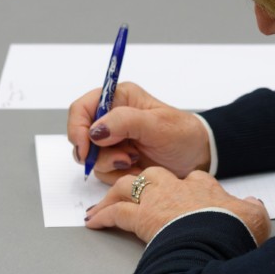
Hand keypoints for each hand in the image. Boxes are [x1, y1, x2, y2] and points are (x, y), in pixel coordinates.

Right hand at [67, 82, 211, 184]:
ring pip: (91, 157)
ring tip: (135, 162)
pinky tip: (136, 170)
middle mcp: (111, 118)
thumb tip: (95, 130)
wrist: (197, 158)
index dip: (77, 128)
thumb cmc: (183, 135)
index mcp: (118, 99)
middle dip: (98, 152)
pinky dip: (117, 175)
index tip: (85, 148)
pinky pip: (102, 171)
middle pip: (81, 136)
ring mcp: (112, 140)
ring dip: (111, 164)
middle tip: (124, 158)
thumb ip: (125, 122)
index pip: (81, 108)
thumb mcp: (157, 125)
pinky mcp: (116, 160)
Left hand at [85, 167, 270, 244]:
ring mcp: (156, 200)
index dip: (186, 189)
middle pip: (154, 175)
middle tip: (135, 194)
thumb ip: (252, 209)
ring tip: (105, 205)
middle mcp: (177, 187)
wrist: (215, 240)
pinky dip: (103, 216)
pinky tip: (96, 221)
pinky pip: (116, 212)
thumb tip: (253, 205)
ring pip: (129, 186)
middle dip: (143, 183)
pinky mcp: (140, 217)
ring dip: (115, 195)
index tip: (184, 199)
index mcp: (204, 186)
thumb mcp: (255, 217)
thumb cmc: (233, 231)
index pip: (193, 180)